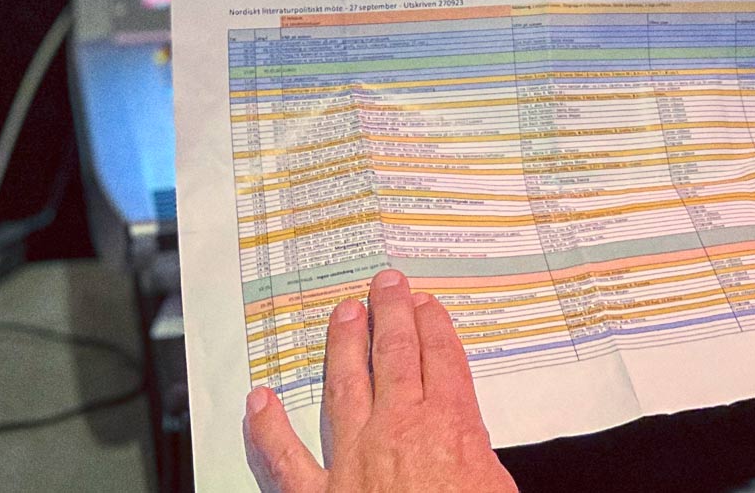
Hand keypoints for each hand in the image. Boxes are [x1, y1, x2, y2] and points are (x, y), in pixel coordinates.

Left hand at [244, 269, 517, 492]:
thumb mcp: (498, 491)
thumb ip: (481, 462)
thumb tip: (474, 452)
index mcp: (450, 429)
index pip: (443, 361)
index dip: (435, 327)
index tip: (428, 304)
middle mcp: (397, 432)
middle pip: (395, 356)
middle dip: (392, 313)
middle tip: (387, 284)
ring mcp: (350, 460)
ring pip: (343, 386)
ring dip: (342, 345)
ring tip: (342, 312)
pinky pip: (280, 457)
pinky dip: (265, 427)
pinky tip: (257, 400)